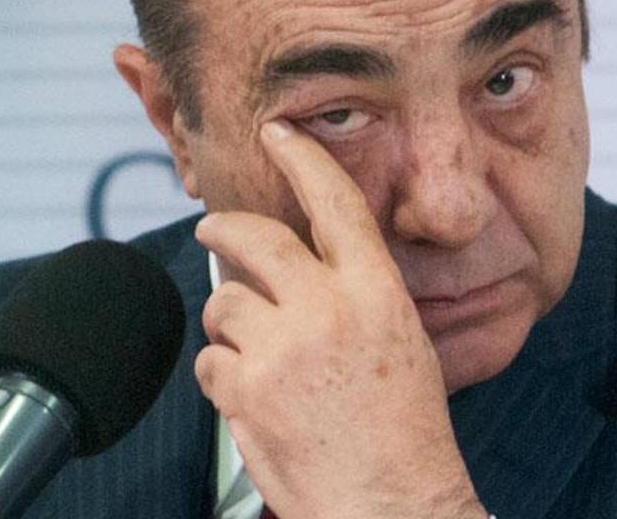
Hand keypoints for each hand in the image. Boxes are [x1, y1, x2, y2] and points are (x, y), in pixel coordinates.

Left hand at [194, 120, 487, 518]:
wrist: (390, 499)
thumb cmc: (406, 430)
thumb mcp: (403, 341)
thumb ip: (356, 296)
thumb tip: (304, 269)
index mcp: (377, 292)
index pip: (335, 203)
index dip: (302, 159)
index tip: (278, 134)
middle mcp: (328, 309)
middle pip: (255, 238)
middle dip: (224, 227)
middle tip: (214, 228)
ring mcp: (282, 348)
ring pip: (225, 302)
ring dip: (233, 323)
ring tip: (263, 357)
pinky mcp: (245, 390)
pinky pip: (211, 360)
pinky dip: (225, 374)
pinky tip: (257, 396)